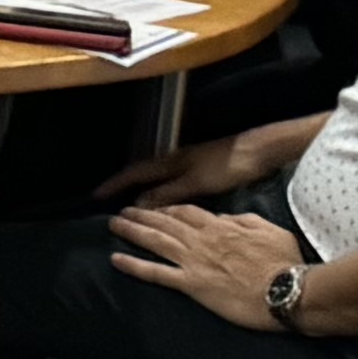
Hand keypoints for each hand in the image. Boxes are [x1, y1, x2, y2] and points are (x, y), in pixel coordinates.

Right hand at [101, 119, 291, 206]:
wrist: (261, 151)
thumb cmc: (228, 165)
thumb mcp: (196, 182)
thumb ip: (168, 193)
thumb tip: (139, 204)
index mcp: (171, 162)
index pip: (135, 173)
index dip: (115, 184)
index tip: (97, 196)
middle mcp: (176, 161)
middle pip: (143, 175)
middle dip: (125, 187)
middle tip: (110, 202)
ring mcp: (190, 164)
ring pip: (159, 179)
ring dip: (144, 191)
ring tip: (134, 207)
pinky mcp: (204, 171)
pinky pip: (173, 184)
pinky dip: (163, 194)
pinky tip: (168, 204)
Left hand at [113, 206, 300, 329]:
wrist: (287, 290)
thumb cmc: (284, 262)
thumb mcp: (269, 230)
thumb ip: (244, 221)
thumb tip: (224, 218)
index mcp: (221, 227)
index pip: (187, 212)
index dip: (168, 209)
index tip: (155, 208)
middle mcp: (202, 240)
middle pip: (165, 222)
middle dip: (142, 215)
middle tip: (123, 211)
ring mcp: (194, 261)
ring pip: (156, 241)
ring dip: (132, 231)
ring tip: (113, 224)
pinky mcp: (192, 284)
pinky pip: (157, 273)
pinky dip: (134, 265)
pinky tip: (116, 259)